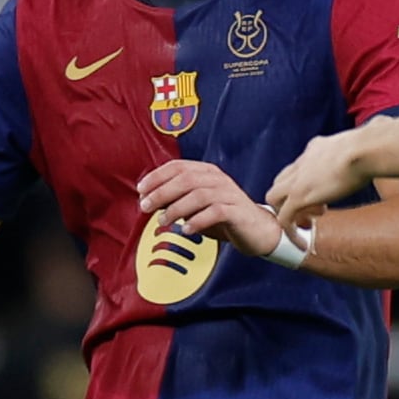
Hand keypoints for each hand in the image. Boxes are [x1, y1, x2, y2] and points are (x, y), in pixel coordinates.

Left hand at [136, 158, 297, 259]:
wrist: (257, 231)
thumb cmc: (223, 218)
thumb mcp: (195, 207)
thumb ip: (174, 200)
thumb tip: (148, 199)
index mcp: (206, 172)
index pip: (178, 167)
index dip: (157, 176)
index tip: (141, 190)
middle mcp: (218, 179)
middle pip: (186, 179)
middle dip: (161, 192)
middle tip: (145, 207)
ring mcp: (229, 194)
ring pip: (199, 195)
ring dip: (176, 208)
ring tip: (163, 221)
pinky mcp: (237, 211)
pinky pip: (216, 212)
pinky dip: (198, 221)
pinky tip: (186, 230)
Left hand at [265, 131, 374, 235]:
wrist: (365, 150)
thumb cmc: (374, 144)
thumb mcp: (366, 138)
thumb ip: (366, 136)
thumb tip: (384, 124)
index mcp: (317, 147)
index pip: (300, 165)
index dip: (306, 181)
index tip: (323, 192)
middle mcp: (303, 161)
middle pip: (281, 181)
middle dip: (292, 197)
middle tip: (317, 209)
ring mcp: (297, 180)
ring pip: (275, 198)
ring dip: (289, 212)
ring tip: (310, 223)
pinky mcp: (299, 196)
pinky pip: (284, 218)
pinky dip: (289, 231)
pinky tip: (303, 241)